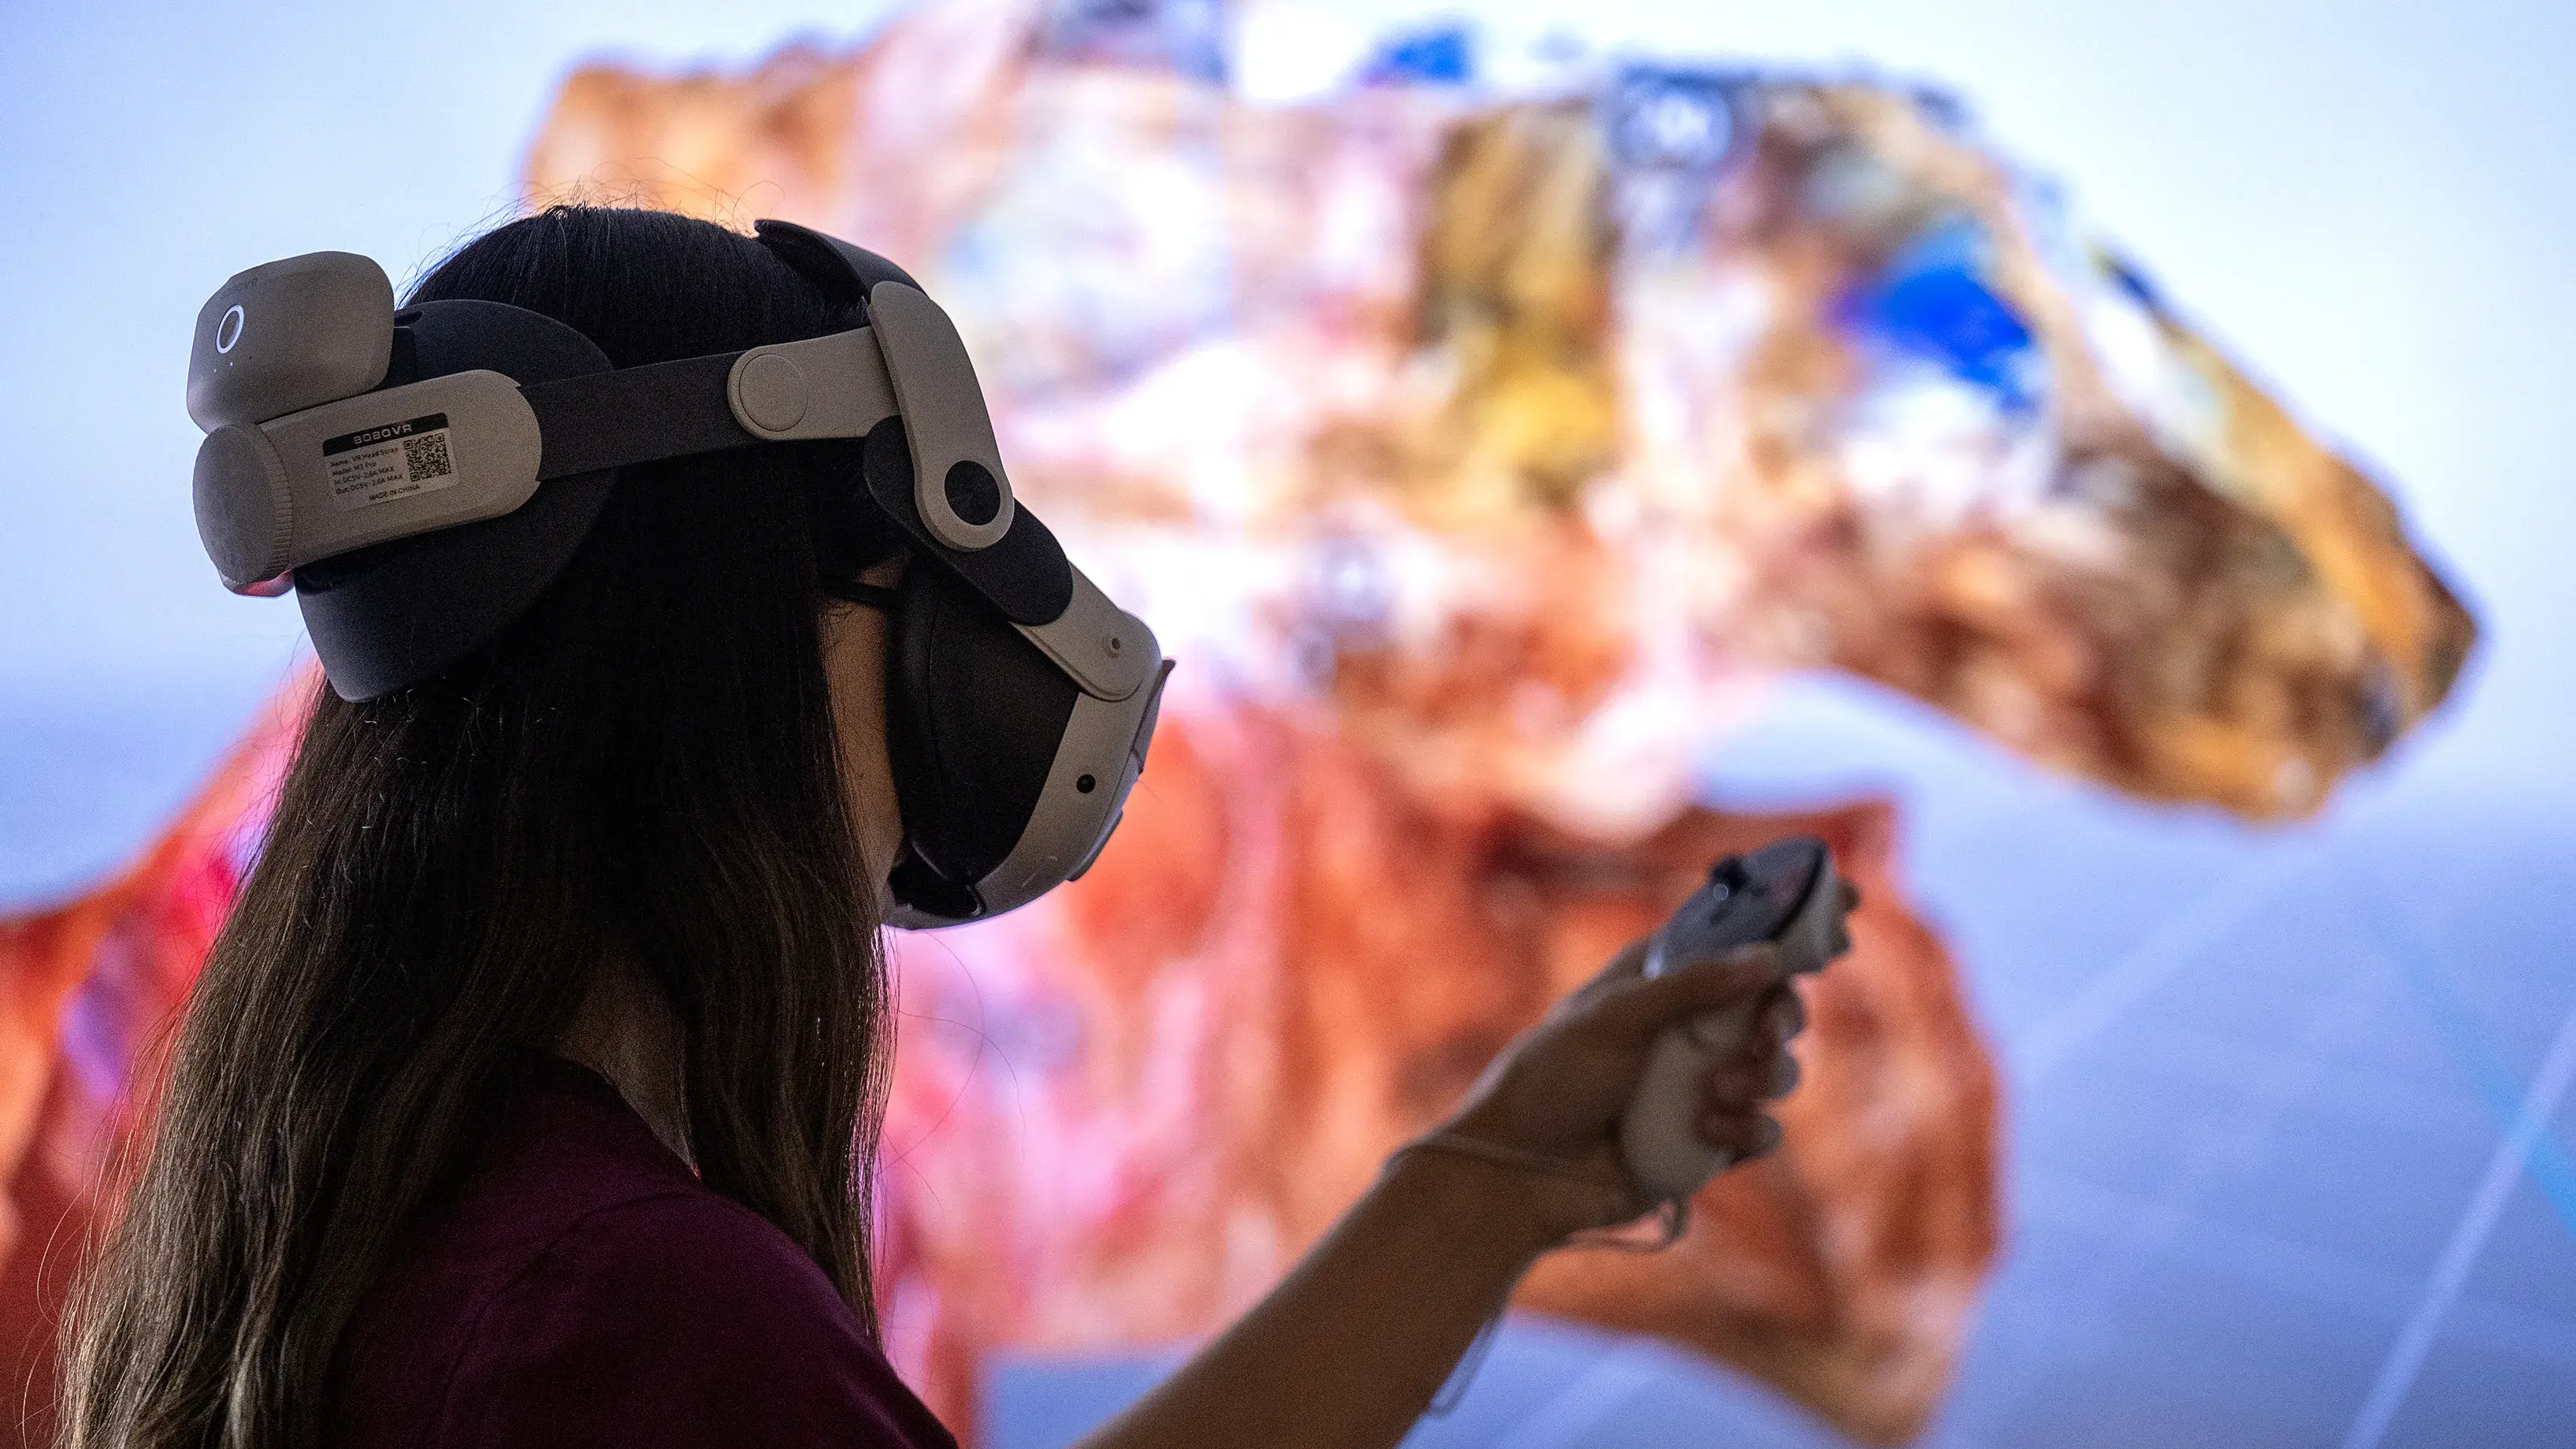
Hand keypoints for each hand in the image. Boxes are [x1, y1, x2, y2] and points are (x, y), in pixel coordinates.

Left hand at [1424, 930, 1815, 1246]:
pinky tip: (1708, 1131)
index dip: (1790, 916)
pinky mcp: (1707, 1141)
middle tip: (1764, 1032)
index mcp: (1661, 979)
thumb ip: (1689, 987)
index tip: (1845, 898)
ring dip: (1760, 1079)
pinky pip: (1761, 1130)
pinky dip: (1747, 1129)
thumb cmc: (1549, 1081)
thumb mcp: (1611, 1018)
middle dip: (1781, 1016)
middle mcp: (1688, 1028)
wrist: (1521, 1174)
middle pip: (1772, 1003)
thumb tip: (1767, 957)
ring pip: (1777, 1069)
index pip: (1735, 935)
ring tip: (1713, 1094)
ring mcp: (1701, 1085)